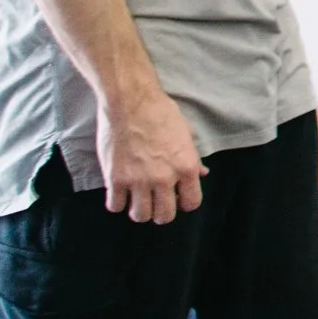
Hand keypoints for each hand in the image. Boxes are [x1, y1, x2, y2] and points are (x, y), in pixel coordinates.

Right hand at [96, 82, 204, 223]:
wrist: (131, 102)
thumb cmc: (161, 113)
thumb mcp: (186, 135)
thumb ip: (193, 159)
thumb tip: (202, 174)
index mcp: (186, 167)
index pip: (192, 203)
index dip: (185, 203)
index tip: (178, 198)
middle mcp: (164, 178)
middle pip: (164, 216)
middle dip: (161, 212)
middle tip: (156, 202)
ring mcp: (138, 180)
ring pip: (140, 216)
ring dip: (139, 210)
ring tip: (138, 199)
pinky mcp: (115, 178)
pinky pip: (115, 206)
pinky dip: (117, 202)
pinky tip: (120, 192)